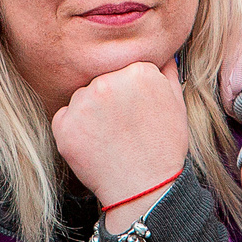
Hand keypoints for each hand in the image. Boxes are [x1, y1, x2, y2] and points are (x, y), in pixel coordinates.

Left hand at [50, 59, 188, 231]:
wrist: (145, 190)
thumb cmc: (164, 148)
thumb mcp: (177, 103)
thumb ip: (166, 71)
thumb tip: (161, 51)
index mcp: (139, 71)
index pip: (123, 69)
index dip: (128, 93)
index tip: (135, 113)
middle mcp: (108, 82)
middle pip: (100, 82)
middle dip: (108, 101)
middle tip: (124, 128)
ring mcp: (84, 104)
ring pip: (81, 99)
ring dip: (90, 115)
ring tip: (111, 139)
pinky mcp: (64, 126)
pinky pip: (64, 119)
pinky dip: (74, 132)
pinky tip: (95, 147)